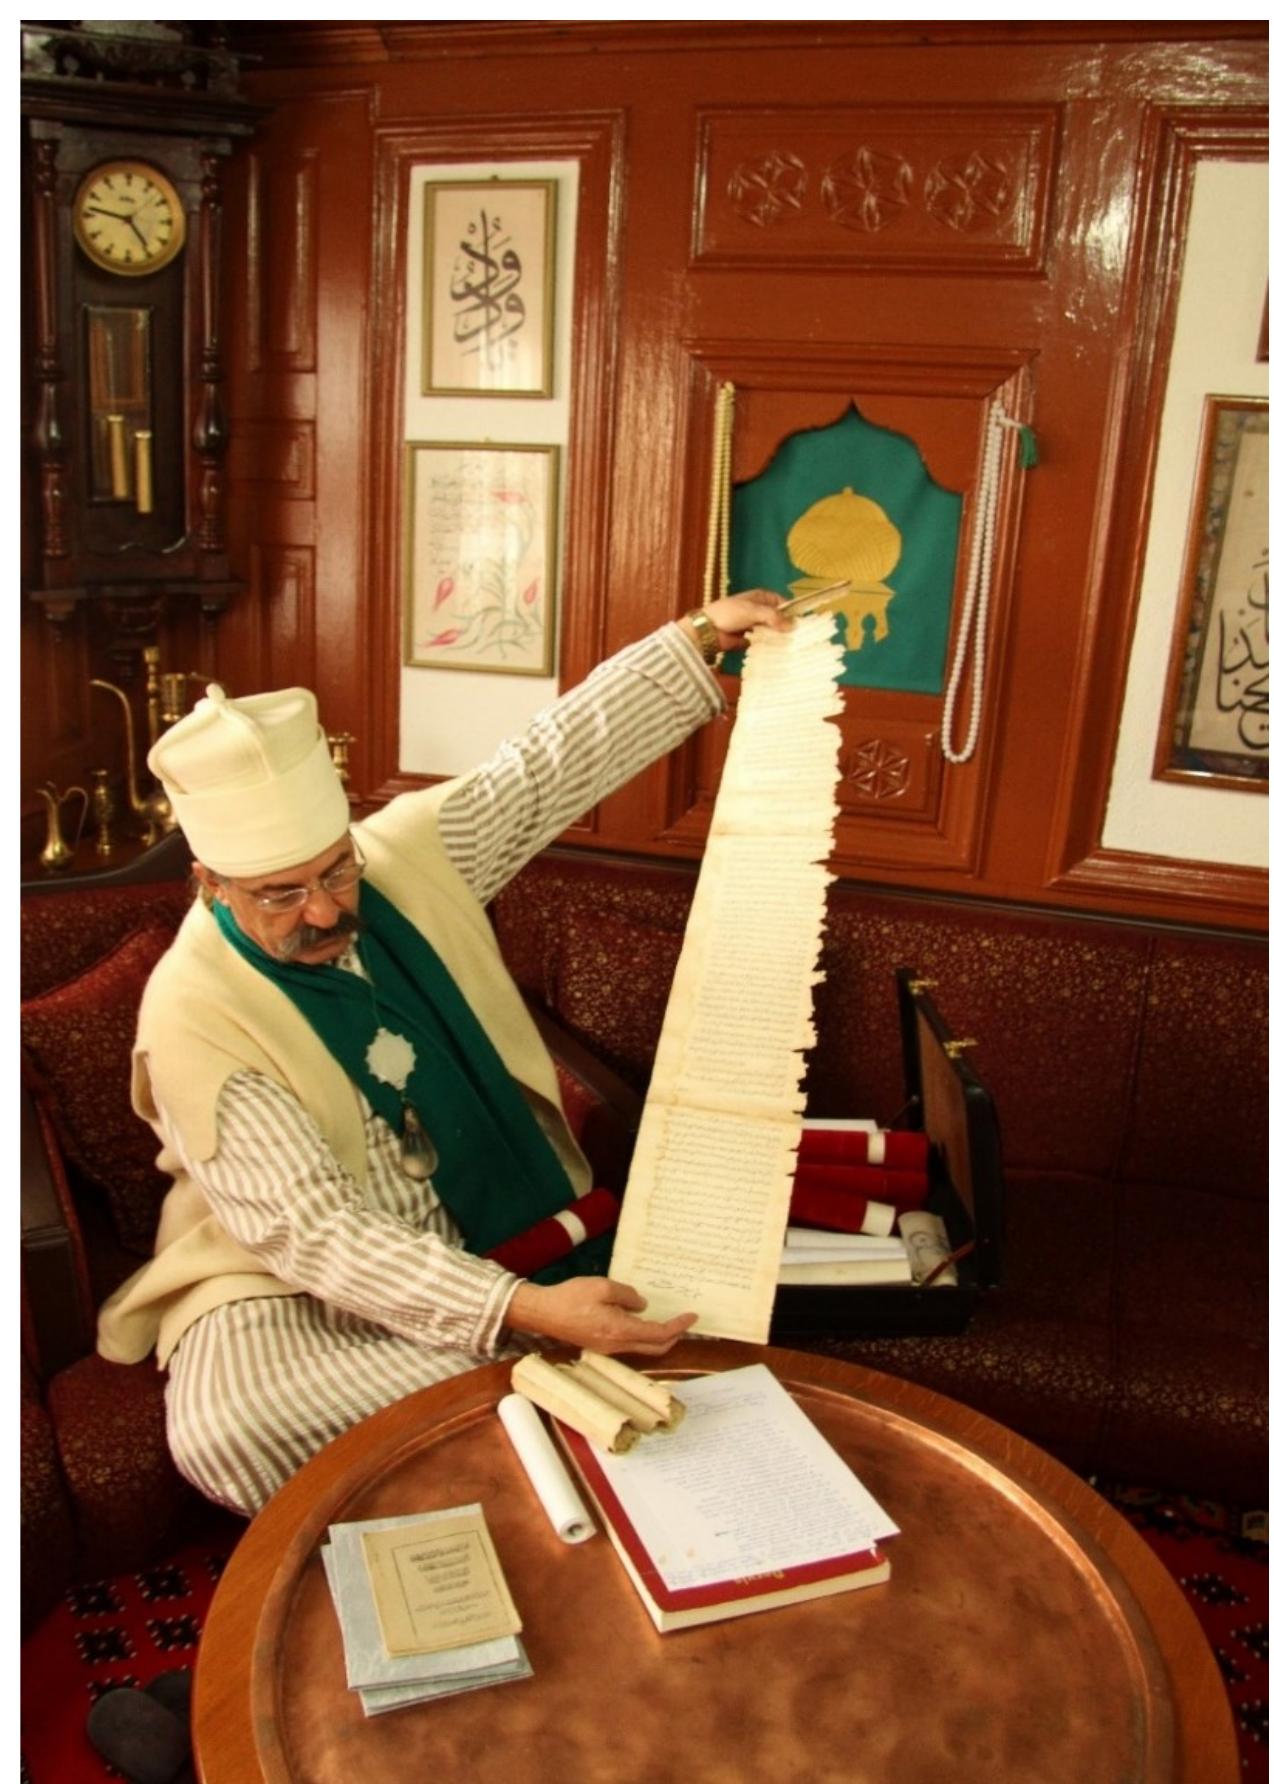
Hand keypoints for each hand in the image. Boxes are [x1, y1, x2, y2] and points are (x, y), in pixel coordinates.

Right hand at [505, 1275, 696, 1356]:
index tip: (692, 1316)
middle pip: (656, 1348)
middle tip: (685, 1321)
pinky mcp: (600, 1346)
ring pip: (643, 1348)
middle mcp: (617, 1345)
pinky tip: (642, 1322)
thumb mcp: (603, 1287)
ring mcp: (608, 1349)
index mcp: (620, 1330)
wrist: (543, 1313)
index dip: (679, 1326)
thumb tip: (642, 1305)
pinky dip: (643, 1336)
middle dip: (674, 1336)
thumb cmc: (571, 1297)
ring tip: (668, 1320)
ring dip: (659, 1337)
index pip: (659, 1334)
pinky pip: (630, 1345)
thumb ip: (627, 1296)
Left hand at [696, 589, 791, 654]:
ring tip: (792, 646)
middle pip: (778, 618)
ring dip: (779, 637)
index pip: (782, 602)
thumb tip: (792, 626)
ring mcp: (755, 625)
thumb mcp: (753, 611)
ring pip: (772, 631)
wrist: (707, 631)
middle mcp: (759, 611)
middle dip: (786, 626)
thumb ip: (773, 617)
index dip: (791, 611)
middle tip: (799, 637)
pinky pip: (764, 642)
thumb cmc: (728, 614)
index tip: (801, 622)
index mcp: (760, 598)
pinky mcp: (750, 639)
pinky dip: (770, 646)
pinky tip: (779, 652)